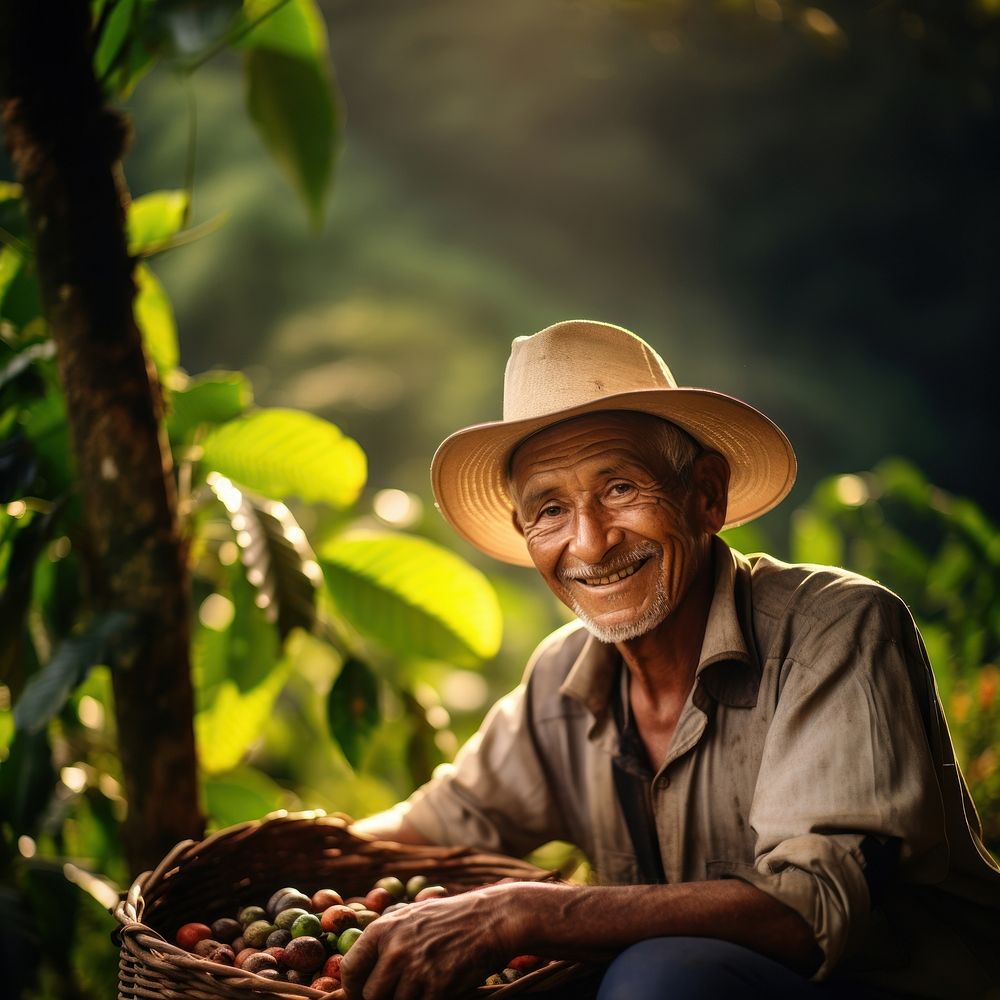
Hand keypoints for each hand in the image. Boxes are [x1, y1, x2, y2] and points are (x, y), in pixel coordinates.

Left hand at [340, 884, 520, 999]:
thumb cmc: (450, 919)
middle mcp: (396, 949)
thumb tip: (357, 974)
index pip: (351, 969)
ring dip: (407, 999)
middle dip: (381, 998)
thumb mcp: (411, 917)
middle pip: (370, 995)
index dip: (352, 989)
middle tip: (396, 993)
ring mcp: (416, 970)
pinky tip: (439, 986)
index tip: (362, 994)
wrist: (491, 919)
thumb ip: (384, 942)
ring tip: (423, 984)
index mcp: (384, 929)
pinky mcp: (437, 988)